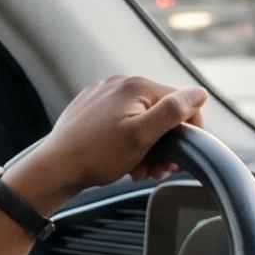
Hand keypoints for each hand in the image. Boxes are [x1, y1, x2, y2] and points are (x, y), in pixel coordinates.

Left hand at [8, 76, 207, 208]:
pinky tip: (124, 162)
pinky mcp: (91, 110)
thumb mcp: (142, 136)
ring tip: (139, 170)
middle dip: (164, 143)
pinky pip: (121, 123)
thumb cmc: (96, 155)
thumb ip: (173, 112)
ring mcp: (103, 96)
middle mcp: (119, 84)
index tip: (179, 157)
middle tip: (157, 169)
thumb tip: (199, 93)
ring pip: (141, 120)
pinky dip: (128, 143)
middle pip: (160, 112)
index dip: (187, 131)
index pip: (181, 102)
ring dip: (148, 147)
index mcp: (136, 86)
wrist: (55, 169)